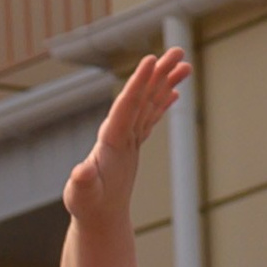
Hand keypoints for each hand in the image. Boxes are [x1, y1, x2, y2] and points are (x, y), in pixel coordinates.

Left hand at [62, 48, 186, 232]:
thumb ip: (82, 183)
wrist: (95, 215)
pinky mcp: (133, 145)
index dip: (138, 82)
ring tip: (185, 64)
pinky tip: (174, 91)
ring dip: (165, 83)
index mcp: (109, 139)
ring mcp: (126, 137)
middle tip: (178, 51)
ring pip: (148, 103)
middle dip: (158, 73)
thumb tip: (81, 172)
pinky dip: (161, 103)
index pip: (126, 104)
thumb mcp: (83, 196)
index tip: (151, 60)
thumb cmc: (87, 207)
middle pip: (140, 96)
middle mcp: (117, 132)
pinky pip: (150, 118)